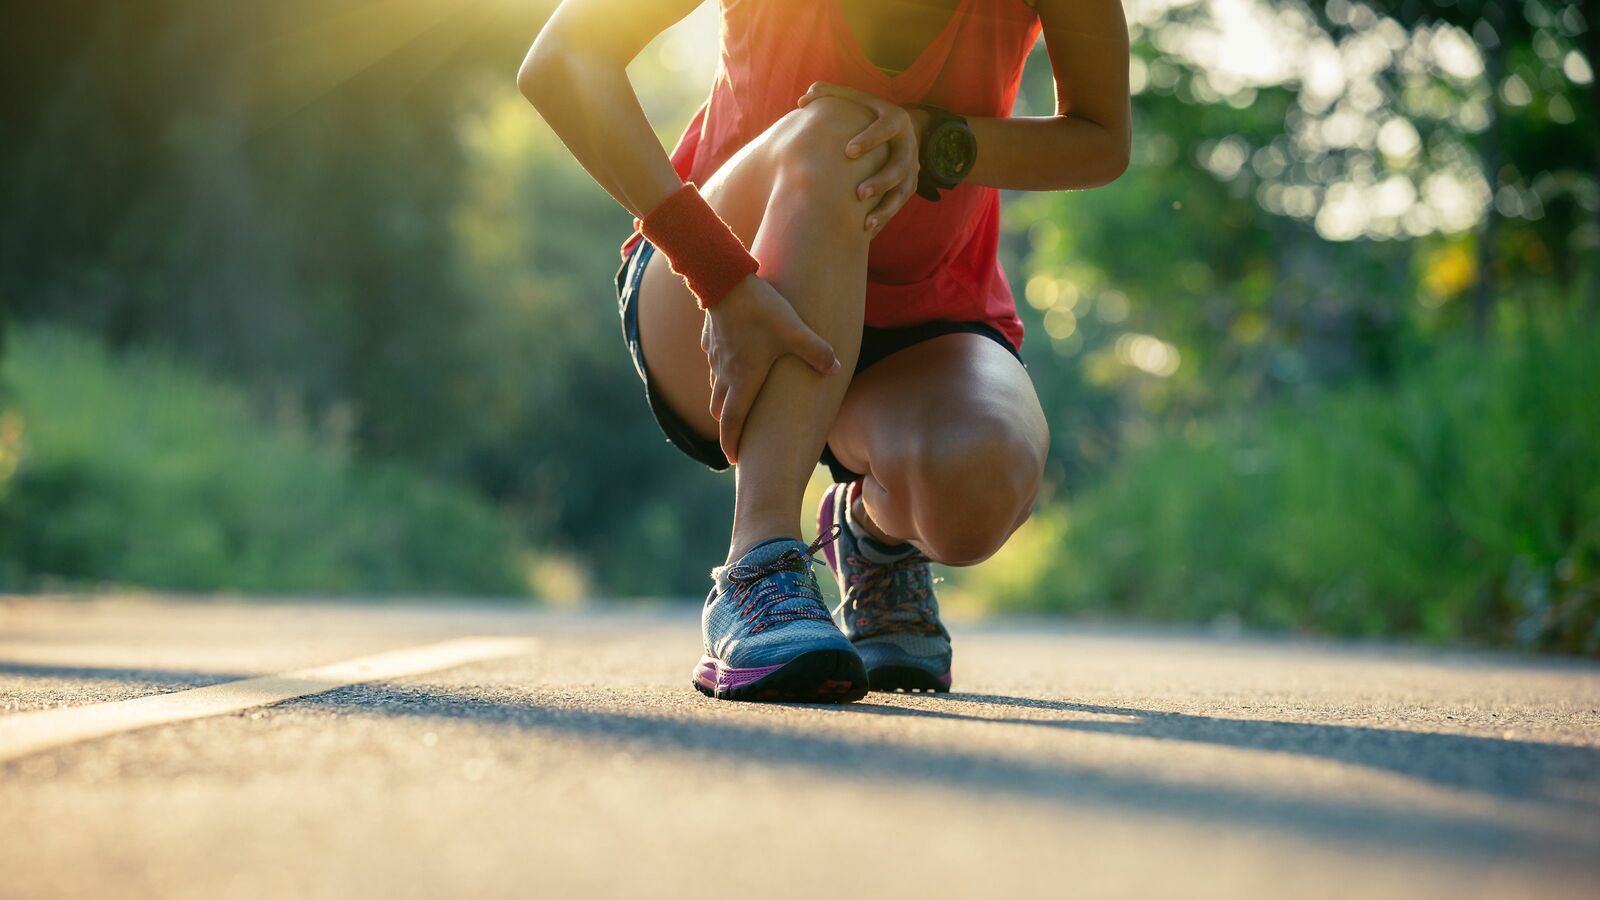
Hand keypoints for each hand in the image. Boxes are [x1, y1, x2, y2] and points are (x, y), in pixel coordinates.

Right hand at [701, 274, 840, 463]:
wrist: (723, 279)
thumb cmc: (760, 310)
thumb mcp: (794, 331)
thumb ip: (816, 351)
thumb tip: (836, 368)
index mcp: (743, 380)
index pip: (733, 422)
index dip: (732, 443)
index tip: (734, 460)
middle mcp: (725, 374)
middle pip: (721, 410)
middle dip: (728, 426)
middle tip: (737, 437)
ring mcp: (715, 357)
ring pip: (716, 387)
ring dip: (725, 399)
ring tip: (737, 404)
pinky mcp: (711, 339)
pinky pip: (715, 363)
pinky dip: (722, 372)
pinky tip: (734, 362)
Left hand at [797, 82, 924, 238]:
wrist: (901, 128)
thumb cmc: (867, 112)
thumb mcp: (855, 98)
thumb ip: (830, 94)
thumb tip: (803, 100)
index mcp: (895, 120)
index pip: (886, 128)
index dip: (870, 139)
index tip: (848, 152)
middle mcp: (908, 145)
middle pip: (900, 165)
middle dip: (882, 180)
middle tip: (859, 194)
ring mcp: (911, 168)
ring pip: (903, 191)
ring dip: (886, 207)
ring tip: (866, 223)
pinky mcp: (908, 186)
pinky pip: (898, 206)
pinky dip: (883, 219)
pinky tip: (865, 233)